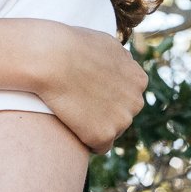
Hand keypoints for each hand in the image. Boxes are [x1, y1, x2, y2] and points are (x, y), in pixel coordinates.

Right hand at [37, 26, 148, 152]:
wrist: (51, 59)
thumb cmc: (71, 46)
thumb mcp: (107, 44)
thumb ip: (120, 60)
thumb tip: (126, 64)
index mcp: (138, 79)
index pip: (127, 95)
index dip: (106, 94)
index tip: (87, 90)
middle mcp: (136, 101)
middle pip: (122, 115)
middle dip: (104, 112)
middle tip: (77, 102)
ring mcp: (122, 120)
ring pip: (111, 131)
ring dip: (94, 126)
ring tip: (72, 112)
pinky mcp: (104, 135)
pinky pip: (99, 147)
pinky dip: (86, 141)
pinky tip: (72, 128)